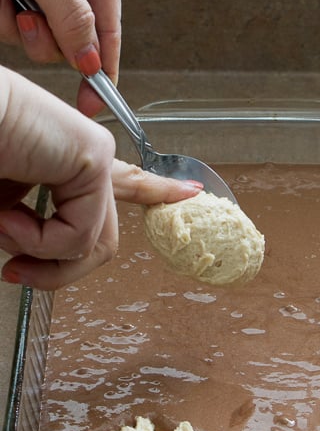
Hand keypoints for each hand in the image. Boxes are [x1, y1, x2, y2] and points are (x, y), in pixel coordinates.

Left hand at [0, 0, 120, 116]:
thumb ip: (72, 18)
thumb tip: (91, 64)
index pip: (108, 28)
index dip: (103, 69)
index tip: (96, 103)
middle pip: (74, 40)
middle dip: (50, 38)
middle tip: (30, 18)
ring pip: (41, 39)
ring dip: (20, 27)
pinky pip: (13, 29)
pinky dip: (0, 17)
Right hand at [0, 67, 201, 290]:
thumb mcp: (4, 207)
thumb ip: (35, 229)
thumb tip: (40, 255)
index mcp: (65, 161)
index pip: (126, 180)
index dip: (158, 188)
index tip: (190, 192)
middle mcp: (86, 157)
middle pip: (99, 240)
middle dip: (56, 271)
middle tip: (17, 274)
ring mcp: (94, 156)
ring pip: (93, 246)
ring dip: (38, 256)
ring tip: (3, 232)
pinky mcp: (93, 158)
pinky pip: (78, 235)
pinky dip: (37, 243)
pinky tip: (8, 219)